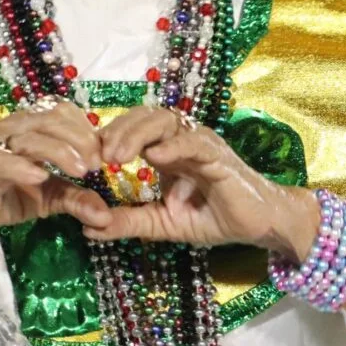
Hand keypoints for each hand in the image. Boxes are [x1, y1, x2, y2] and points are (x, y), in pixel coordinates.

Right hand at [0, 101, 109, 244]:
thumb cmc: (8, 195)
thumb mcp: (49, 198)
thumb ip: (76, 198)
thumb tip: (105, 215)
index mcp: (31, 125)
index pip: (63, 111)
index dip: (87, 129)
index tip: (104, 154)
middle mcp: (14, 127)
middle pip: (52, 119)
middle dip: (80, 139)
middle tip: (96, 164)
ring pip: (32, 137)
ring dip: (60, 152)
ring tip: (80, 171)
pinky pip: (4, 161)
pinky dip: (24, 167)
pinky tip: (41, 178)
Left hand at [86, 108, 319, 259]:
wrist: (258, 226)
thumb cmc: (214, 218)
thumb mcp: (163, 223)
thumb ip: (129, 222)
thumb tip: (88, 228)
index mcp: (165, 151)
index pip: (132, 129)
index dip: (109, 137)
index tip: (86, 157)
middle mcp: (181, 140)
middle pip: (144, 117)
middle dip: (118, 131)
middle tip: (99, 155)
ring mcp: (200, 144)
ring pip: (165, 121)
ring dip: (138, 134)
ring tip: (118, 155)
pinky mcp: (219, 155)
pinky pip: (194, 142)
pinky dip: (174, 146)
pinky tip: (155, 156)